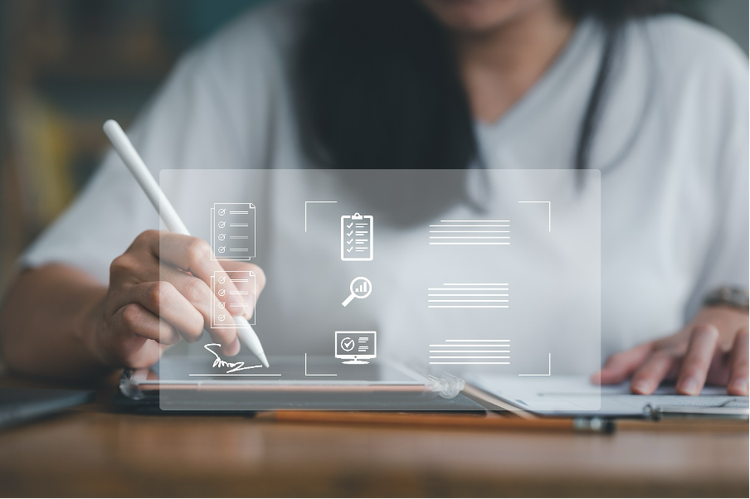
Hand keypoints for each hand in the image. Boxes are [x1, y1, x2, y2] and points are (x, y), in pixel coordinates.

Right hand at [87, 230, 264, 367]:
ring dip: (192, 325)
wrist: (124, 331)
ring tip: (194, 332)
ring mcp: (121, 287)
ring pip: (166, 299)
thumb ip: (239, 286)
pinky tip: (167, 336)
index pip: (197, 251)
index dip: (223, 283)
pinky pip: (148, 324)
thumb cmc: (172, 304)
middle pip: (190, 284)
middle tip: (229, 336)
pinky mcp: (114, 317)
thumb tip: (244, 308)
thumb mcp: (211, 287)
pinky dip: (167, 336)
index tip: (239, 310)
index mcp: (160, 242)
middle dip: (218, 316)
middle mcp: (136, 258)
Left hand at [592, 306, 749, 394]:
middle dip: (690, 368)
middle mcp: (697, 346)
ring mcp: (726, 347)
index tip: (637, 390)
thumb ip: (624, 364)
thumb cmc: (681, 346)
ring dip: (737, 366)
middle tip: (686, 391)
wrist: (721, 320)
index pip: (654, 359)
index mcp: (670, 349)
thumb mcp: (652, 351)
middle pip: (692, 350)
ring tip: (735, 391)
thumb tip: (594, 379)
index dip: (646, 373)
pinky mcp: (748, 346)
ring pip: (734, 347)